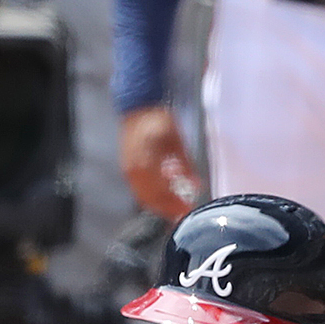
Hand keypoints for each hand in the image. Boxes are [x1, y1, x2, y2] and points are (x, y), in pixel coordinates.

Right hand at [119, 106, 202, 221]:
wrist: (137, 108)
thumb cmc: (157, 121)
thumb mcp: (176, 141)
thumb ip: (185, 165)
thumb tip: (196, 186)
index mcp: (146, 163)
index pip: (162, 193)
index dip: (175, 205)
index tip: (187, 211)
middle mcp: (134, 171)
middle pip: (152, 200)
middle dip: (168, 210)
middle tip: (183, 215)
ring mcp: (129, 172)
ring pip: (145, 198)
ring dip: (160, 206)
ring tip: (174, 210)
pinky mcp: (128, 171)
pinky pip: (139, 191)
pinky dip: (152, 198)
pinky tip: (163, 198)